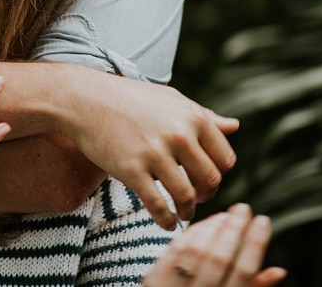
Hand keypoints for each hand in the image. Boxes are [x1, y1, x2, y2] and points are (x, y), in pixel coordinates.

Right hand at [61, 74, 237, 229]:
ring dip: (187, 211)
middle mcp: (178, 134)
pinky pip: (158, 206)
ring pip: (187, 197)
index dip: (218, 174)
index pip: (225, 159)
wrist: (86, 99)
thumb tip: (235, 126)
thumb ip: (205, 117)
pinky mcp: (132, 170)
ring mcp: (155, 153)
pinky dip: (166, 221)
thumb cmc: (132, 99)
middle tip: (195, 198)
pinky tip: (165, 222)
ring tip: (181, 212)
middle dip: (206, 195)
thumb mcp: (172, 100)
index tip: (205, 179)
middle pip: (210, 181)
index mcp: (193, 117)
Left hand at [144, 204, 285, 285]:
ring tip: (225, 215)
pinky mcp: (156, 283)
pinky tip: (202, 225)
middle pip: (221, 257)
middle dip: (234, 228)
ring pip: (198, 251)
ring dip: (213, 228)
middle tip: (244, 207)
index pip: (245, 272)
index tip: (263, 220)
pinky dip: (190, 235)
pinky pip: (174, 252)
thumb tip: (279, 270)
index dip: (255, 243)